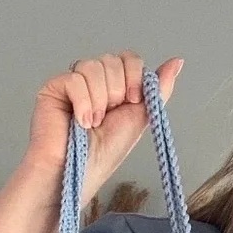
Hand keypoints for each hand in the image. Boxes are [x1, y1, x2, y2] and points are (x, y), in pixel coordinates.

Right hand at [24, 52, 183, 205]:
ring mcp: (73, 83)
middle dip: (116, 91)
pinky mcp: (54, 87)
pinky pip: (75, 78)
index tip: (132, 101)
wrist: (78, 172)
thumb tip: (177, 61)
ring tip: (93, 123)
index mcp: (115, 86)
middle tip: (107, 117)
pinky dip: (83, 103)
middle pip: (113, 60)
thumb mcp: (139, 119)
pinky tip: (81, 122)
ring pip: (94, 66)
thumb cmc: (103, 154)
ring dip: (99, 100)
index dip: (134, 76)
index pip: (129, 59)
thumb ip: (157, 90)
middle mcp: (94, 81)